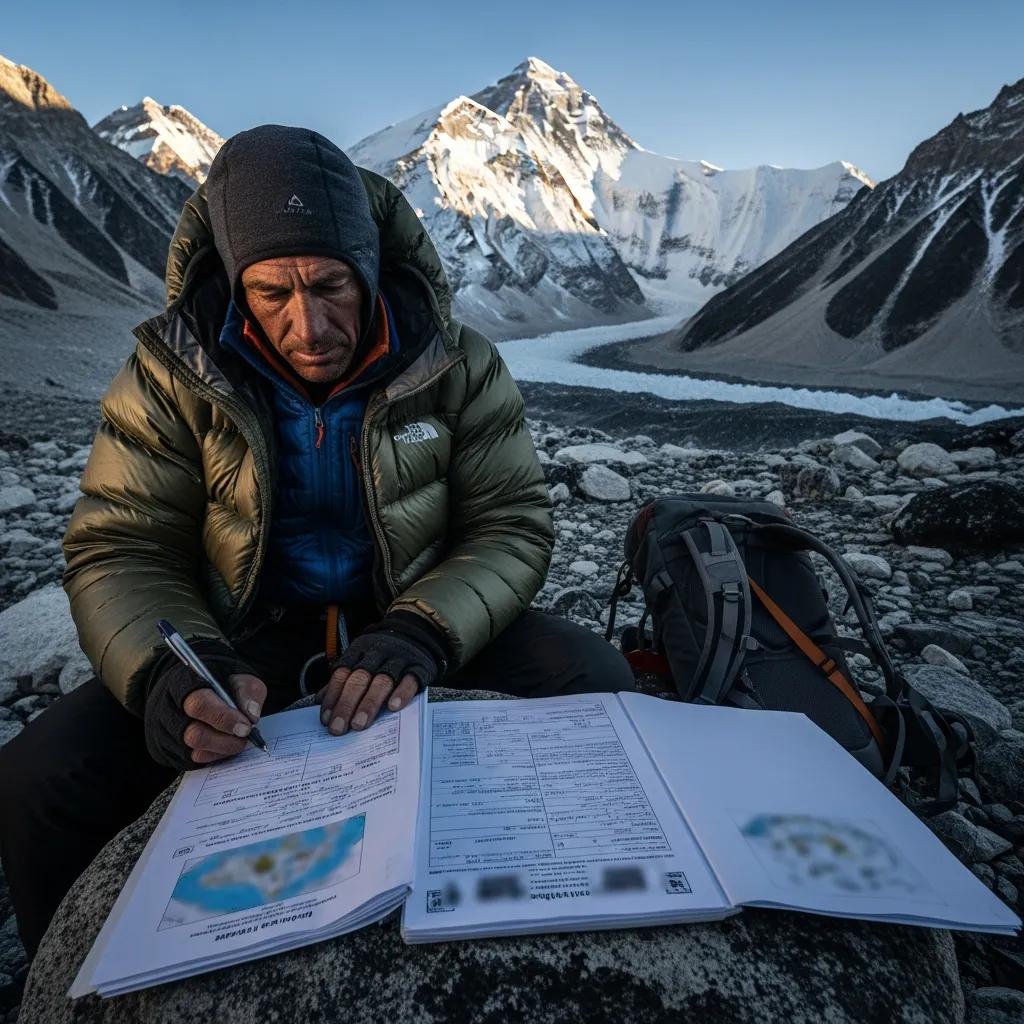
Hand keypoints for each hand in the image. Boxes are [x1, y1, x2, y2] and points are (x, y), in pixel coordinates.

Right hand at [144, 640, 264, 770]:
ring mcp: (166, 733)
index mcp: (184, 684)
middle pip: (194, 734)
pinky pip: (194, 762)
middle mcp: (169, 710)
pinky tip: (224, 745)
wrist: (199, 691)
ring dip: (222, 749)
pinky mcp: (169, 751)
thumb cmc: (219, 685)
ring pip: (194, 752)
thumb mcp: (238, 678)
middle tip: (244, 736)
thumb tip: (251, 715)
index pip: (199, 704)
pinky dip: (215, 756)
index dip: (225, 718)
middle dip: (225, 740)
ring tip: (237, 739)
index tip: (246, 726)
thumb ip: (248, 692)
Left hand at [317, 619, 443, 734]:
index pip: (341, 674)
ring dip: (369, 703)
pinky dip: (401, 693)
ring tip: (360, 724)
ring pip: (381, 681)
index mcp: (359, 652)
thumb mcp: (361, 658)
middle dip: (346, 705)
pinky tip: (393, 707)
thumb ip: (343, 680)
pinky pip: (410, 680)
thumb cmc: (383, 654)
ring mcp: (398, 660)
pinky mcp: (417, 666)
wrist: (416, 631)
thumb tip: (321, 701)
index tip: (326, 720)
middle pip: (359, 679)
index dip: (333, 697)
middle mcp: (376, 655)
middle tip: (338, 728)